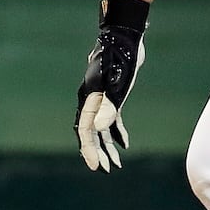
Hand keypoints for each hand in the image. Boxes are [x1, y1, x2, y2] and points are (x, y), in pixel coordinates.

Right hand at [75, 0, 148, 171]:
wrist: (124, 39)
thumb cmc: (119, 59)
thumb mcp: (116, 84)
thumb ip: (108, 106)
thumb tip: (100, 129)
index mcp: (88, 100)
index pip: (85, 131)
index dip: (89, 150)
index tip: (96, 167)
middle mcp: (91, 102)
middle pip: (91, 133)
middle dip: (97, 153)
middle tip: (107, 170)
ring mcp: (101, 99)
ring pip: (100, 129)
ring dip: (107, 146)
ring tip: (116, 164)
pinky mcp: (112, 95)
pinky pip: (111, 119)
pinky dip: (116, 132)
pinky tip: (125, 143)